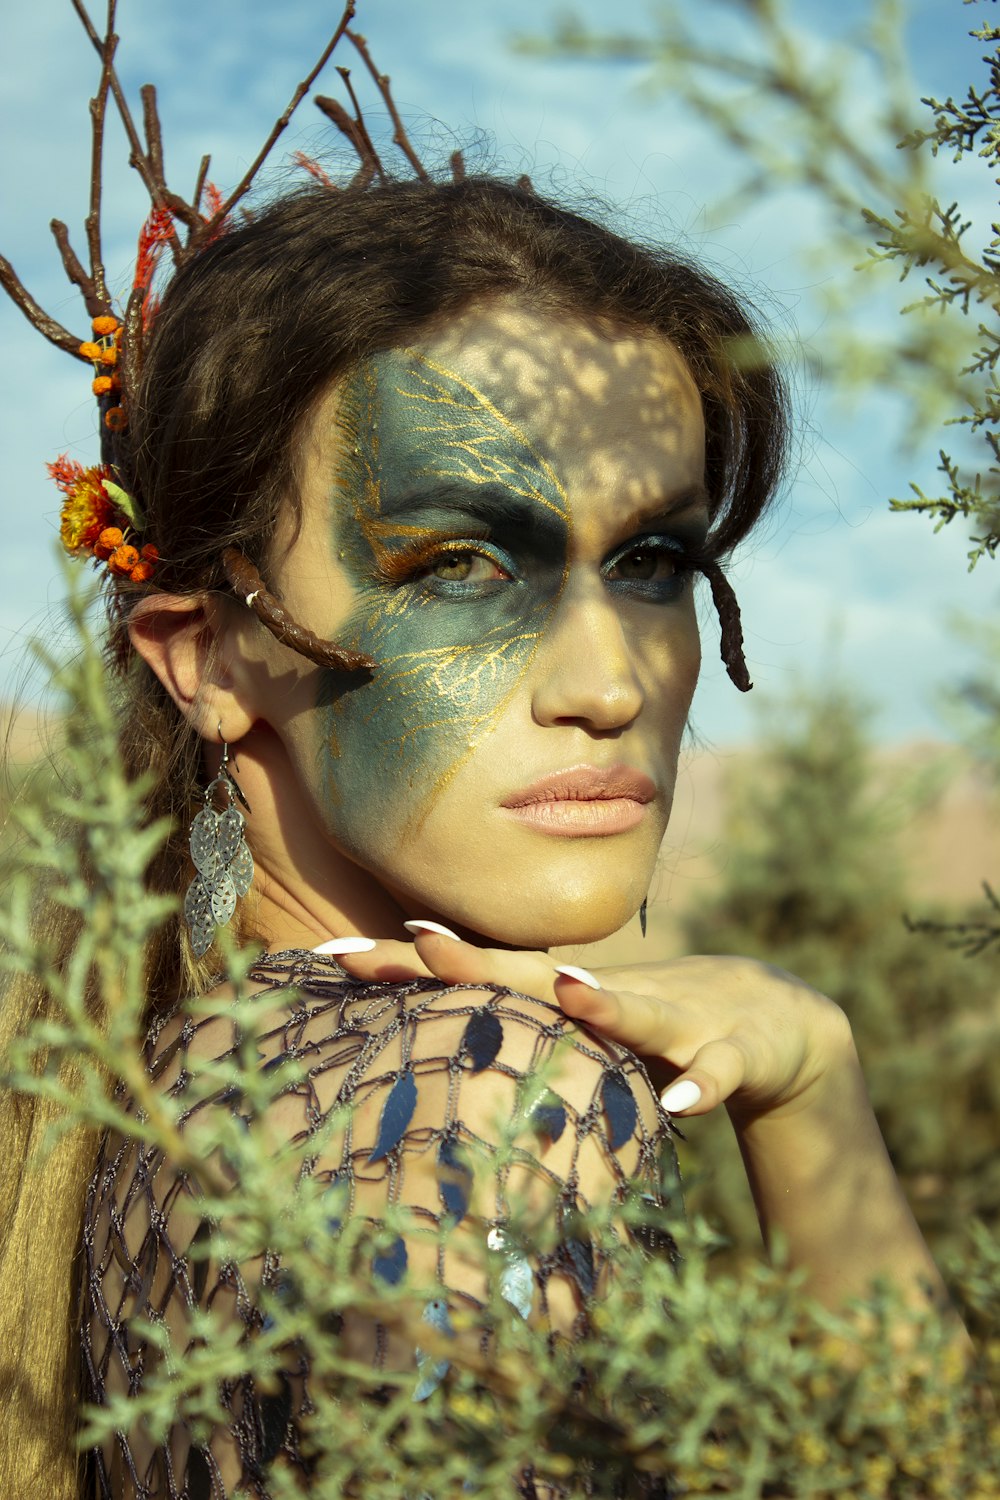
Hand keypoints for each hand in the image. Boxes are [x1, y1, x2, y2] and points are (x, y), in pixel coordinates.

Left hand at [328, 929, 854, 1124]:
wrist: (779, 1022)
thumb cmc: (656, 1028)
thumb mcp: (575, 1035)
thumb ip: (510, 1036)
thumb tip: (414, 1054)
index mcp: (561, 996)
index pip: (468, 974)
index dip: (402, 967)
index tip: (326, 959)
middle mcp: (607, 994)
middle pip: (529, 977)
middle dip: (472, 959)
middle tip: (410, 937)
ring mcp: (674, 1017)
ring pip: (634, 1009)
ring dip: (602, 1000)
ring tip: (566, 991)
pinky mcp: (733, 1051)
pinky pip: (718, 1073)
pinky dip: (704, 1084)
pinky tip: (685, 1103)